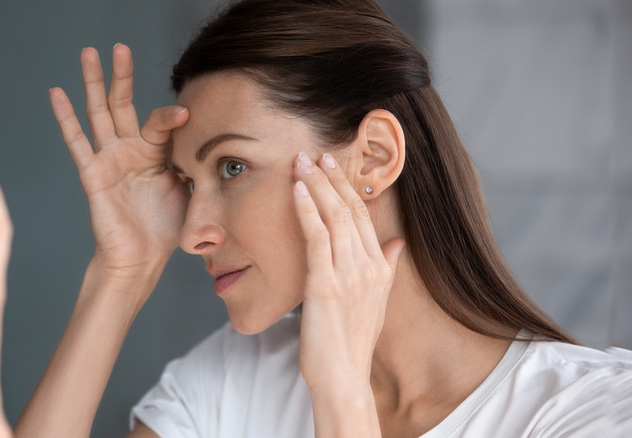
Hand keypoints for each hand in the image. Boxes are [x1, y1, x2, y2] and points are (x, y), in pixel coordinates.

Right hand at [49, 45, 189, 278]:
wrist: (142, 258)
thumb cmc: (166, 228)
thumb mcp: (191, 191)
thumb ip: (197, 166)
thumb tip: (219, 148)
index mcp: (156, 153)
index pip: (161, 122)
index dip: (172, 117)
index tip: (188, 113)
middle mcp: (131, 150)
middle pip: (124, 104)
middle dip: (122, 75)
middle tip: (120, 47)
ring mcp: (110, 159)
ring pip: (99, 113)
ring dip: (93, 83)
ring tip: (88, 53)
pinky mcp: (93, 174)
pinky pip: (77, 142)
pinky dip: (66, 118)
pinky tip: (57, 93)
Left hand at [292, 152, 404, 394]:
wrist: (344, 376)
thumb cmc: (352, 342)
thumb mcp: (377, 302)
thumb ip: (388, 268)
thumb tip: (397, 243)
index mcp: (379, 268)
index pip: (363, 216)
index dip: (346, 187)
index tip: (332, 166)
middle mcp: (367, 266)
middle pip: (349, 209)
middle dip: (330, 178)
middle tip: (314, 153)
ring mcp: (347, 274)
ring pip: (333, 216)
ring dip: (315, 185)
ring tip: (301, 162)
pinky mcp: (325, 284)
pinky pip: (316, 237)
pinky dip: (306, 209)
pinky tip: (296, 190)